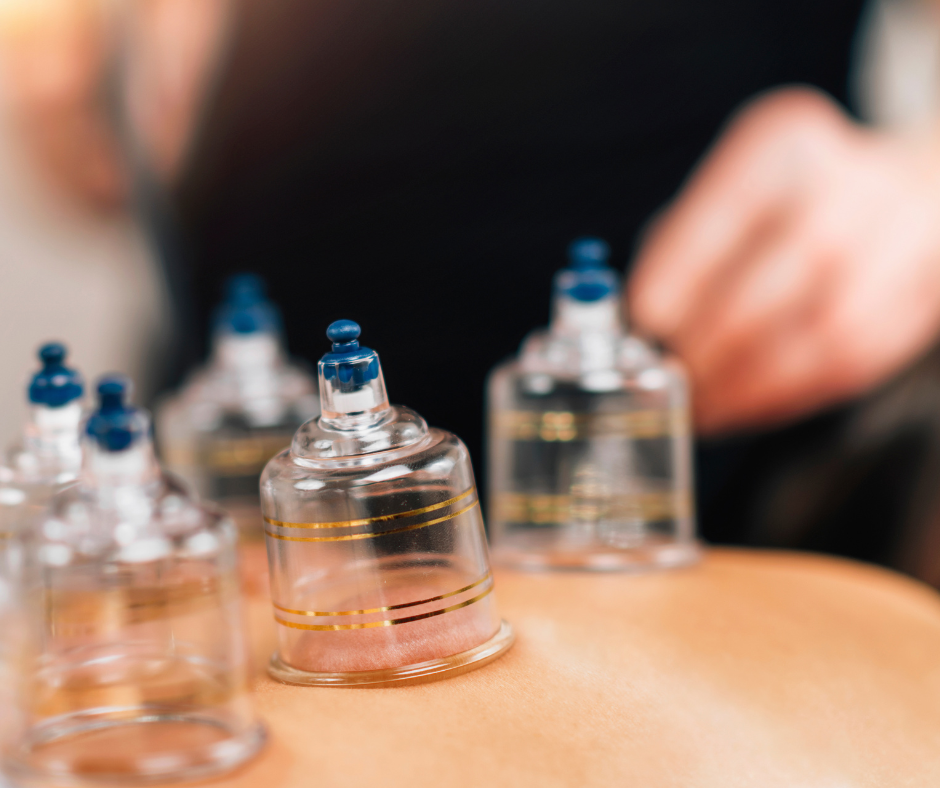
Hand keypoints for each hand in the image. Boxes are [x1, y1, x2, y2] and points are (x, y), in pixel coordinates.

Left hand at [628, 87, 939, 433]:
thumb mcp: (730, 188)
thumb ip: (676, 245)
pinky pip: (842, 369)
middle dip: (700, 349)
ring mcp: (894, 248)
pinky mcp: (911, 307)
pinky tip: (743, 404)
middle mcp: (847, 188)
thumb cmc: (790, 199)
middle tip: (661, 378)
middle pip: (765, 286)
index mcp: (785, 143)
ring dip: (740, 388)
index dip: (673, 282)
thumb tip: (633, 319)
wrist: (912, 191)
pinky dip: (782, 398)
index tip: (641, 324)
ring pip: (808, 340)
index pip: (722, 215)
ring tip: (697, 405)